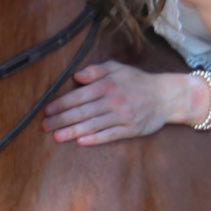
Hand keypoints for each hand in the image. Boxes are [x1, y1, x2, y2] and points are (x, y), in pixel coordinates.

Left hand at [42, 62, 189, 143]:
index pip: (79, 96)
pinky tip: (81, 142)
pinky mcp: (130, 129)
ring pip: (93, 125)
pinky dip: (95, 138)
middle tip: (45, 126)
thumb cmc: (138, 81)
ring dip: (73, 131)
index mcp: (108, 85)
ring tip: (57, 136)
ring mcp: (122, 116)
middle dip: (61, 120)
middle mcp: (113, 101)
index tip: (47, 110)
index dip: (61, 104)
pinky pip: (109, 135)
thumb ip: (96, 70)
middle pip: (83, 112)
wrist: (166, 96)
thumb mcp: (118, 68)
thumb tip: (76, 76)